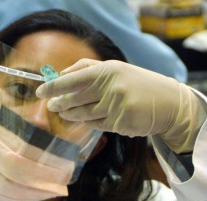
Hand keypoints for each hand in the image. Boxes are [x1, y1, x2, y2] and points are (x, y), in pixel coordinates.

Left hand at [36, 59, 204, 152]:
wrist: (168, 102)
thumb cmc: (135, 83)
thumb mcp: (113, 69)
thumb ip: (85, 69)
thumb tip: (59, 75)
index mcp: (107, 70)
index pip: (73, 79)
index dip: (54, 86)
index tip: (40, 91)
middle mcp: (111, 87)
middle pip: (75, 99)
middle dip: (59, 104)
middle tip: (51, 106)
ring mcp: (117, 106)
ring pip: (83, 114)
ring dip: (71, 114)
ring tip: (64, 113)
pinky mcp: (121, 123)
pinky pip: (97, 124)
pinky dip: (90, 122)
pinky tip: (89, 118)